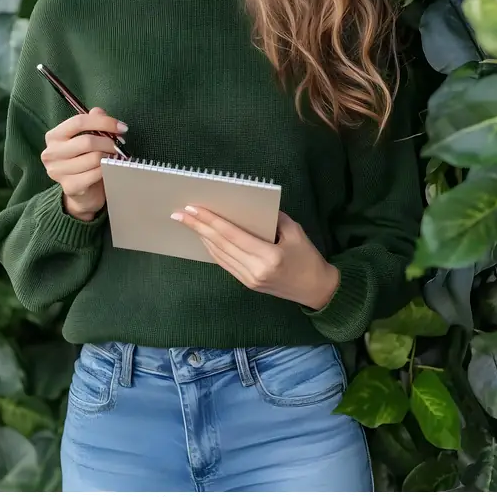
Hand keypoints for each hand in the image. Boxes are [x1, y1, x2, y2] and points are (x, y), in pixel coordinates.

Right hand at [41, 108, 127, 220]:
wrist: (81, 190)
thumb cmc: (84, 159)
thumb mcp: (88, 137)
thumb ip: (93, 122)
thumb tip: (99, 111)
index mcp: (54, 136)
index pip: (78, 122)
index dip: (103, 122)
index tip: (121, 127)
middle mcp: (51, 153)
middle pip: (87, 141)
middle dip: (109, 142)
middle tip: (120, 145)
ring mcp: (58, 172)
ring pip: (93, 159)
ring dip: (109, 157)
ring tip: (115, 156)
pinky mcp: (69, 186)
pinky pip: (95, 174)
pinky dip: (106, 169)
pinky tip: (109, 168)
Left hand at [172, 208, 339, 310]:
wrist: (317, 290)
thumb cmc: (308, 258)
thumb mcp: (295, 231)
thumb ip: (273, 218)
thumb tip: (249, 206)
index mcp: (268, 256)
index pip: (232, 235)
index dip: (211, 221)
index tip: (193, 208)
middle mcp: (255, 270)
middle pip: (220, 245)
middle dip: (198, 227)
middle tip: (179, 213)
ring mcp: (249, 279)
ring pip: (219, 255)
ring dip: (202, 238)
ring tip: (188, 223)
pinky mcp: (247, 284)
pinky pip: (225, 263)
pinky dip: (213, 249)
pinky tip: (205, 238)